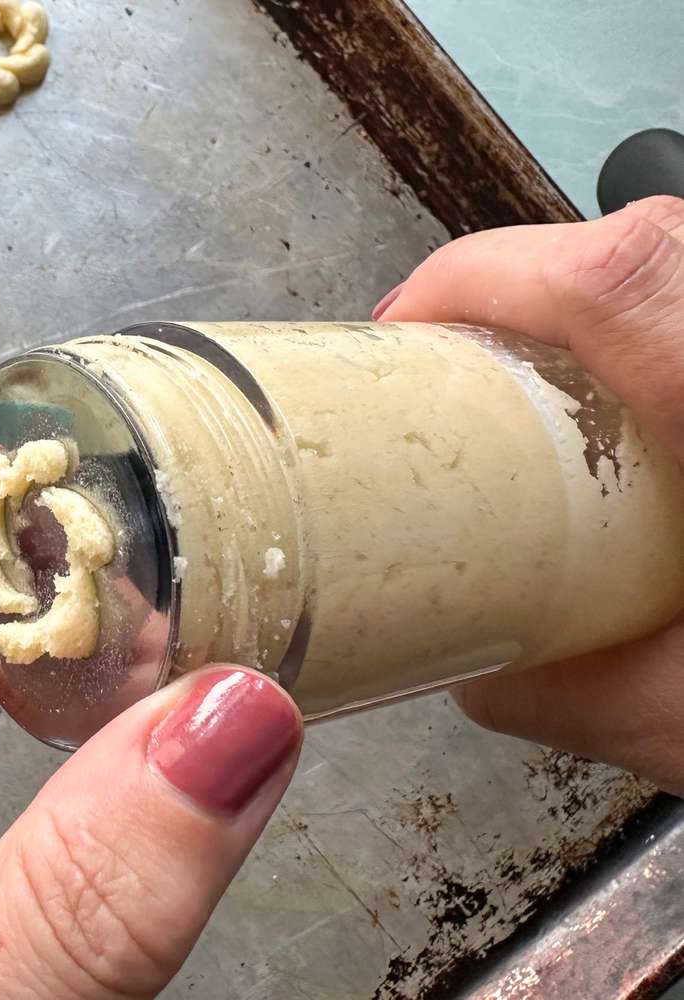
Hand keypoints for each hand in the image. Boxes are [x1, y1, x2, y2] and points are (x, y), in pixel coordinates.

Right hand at [376, 195, 683, 793]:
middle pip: (644, 244)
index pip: (609, 271)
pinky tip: (657, 424)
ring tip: (560, 408)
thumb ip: (581, 692)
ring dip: (607, 315)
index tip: (406, 337)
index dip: (476, 282)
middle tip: (470, 387)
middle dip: (527, 297)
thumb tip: (479, 667)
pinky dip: (671, 338)